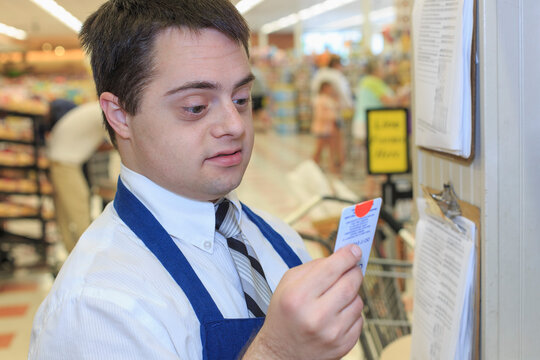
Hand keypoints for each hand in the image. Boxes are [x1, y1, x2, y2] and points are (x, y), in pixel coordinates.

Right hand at [244, 244, 363, 359]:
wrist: (281, 353)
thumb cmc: (284, 314)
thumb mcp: (287, 284)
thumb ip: (314, 267)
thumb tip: (342, 257)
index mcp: (298, 296)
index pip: (332, 269)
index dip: (347, 256)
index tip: (355, 249)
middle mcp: (315, 316)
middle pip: (350, 283)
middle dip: (354, 271)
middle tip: (352, 267)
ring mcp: (331, 333)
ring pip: (358, 301)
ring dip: (352, 294)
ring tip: (336, 297)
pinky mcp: (343, 345)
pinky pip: (360, 320)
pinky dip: (352, 313)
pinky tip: (337, 314)